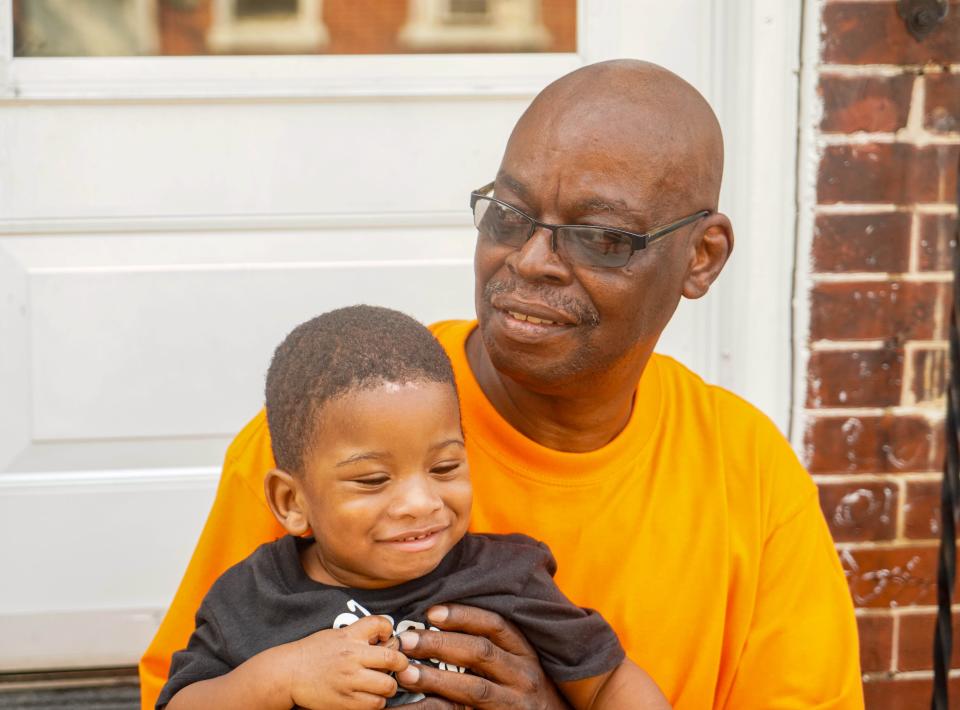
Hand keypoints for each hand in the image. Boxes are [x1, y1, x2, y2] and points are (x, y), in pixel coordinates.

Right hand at [286, 615, 407, 709]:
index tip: (387, 639)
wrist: (289, 673)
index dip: (390, 630)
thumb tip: (384, 639)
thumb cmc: (313, 652)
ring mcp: (349, 680)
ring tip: (382, 685)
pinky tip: (370, 697)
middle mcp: (352, 657)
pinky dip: (377, 702)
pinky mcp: (345, 701)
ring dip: (388, 686)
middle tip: (397, 667)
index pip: (381, 624)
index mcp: (349, 636)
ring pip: (387, 686)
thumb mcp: (336, 635)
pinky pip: (374, 704)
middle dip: (400, 663)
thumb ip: (359, 636)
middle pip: (392, 659)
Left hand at [393, 604, 570, 709]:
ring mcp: (515, 702)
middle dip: (440, 644)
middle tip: (406, 641)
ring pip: (475, 688)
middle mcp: (524, 675)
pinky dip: (439, 709)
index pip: (495, 625)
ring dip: (437, 679)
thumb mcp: (517, 662)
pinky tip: (417, 707)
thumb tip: (440, 620)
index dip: (463, 616)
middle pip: (481, 652)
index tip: (432, 612)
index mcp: (524, 651)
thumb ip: (489, 645)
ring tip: (406, 674)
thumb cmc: (525, 690)